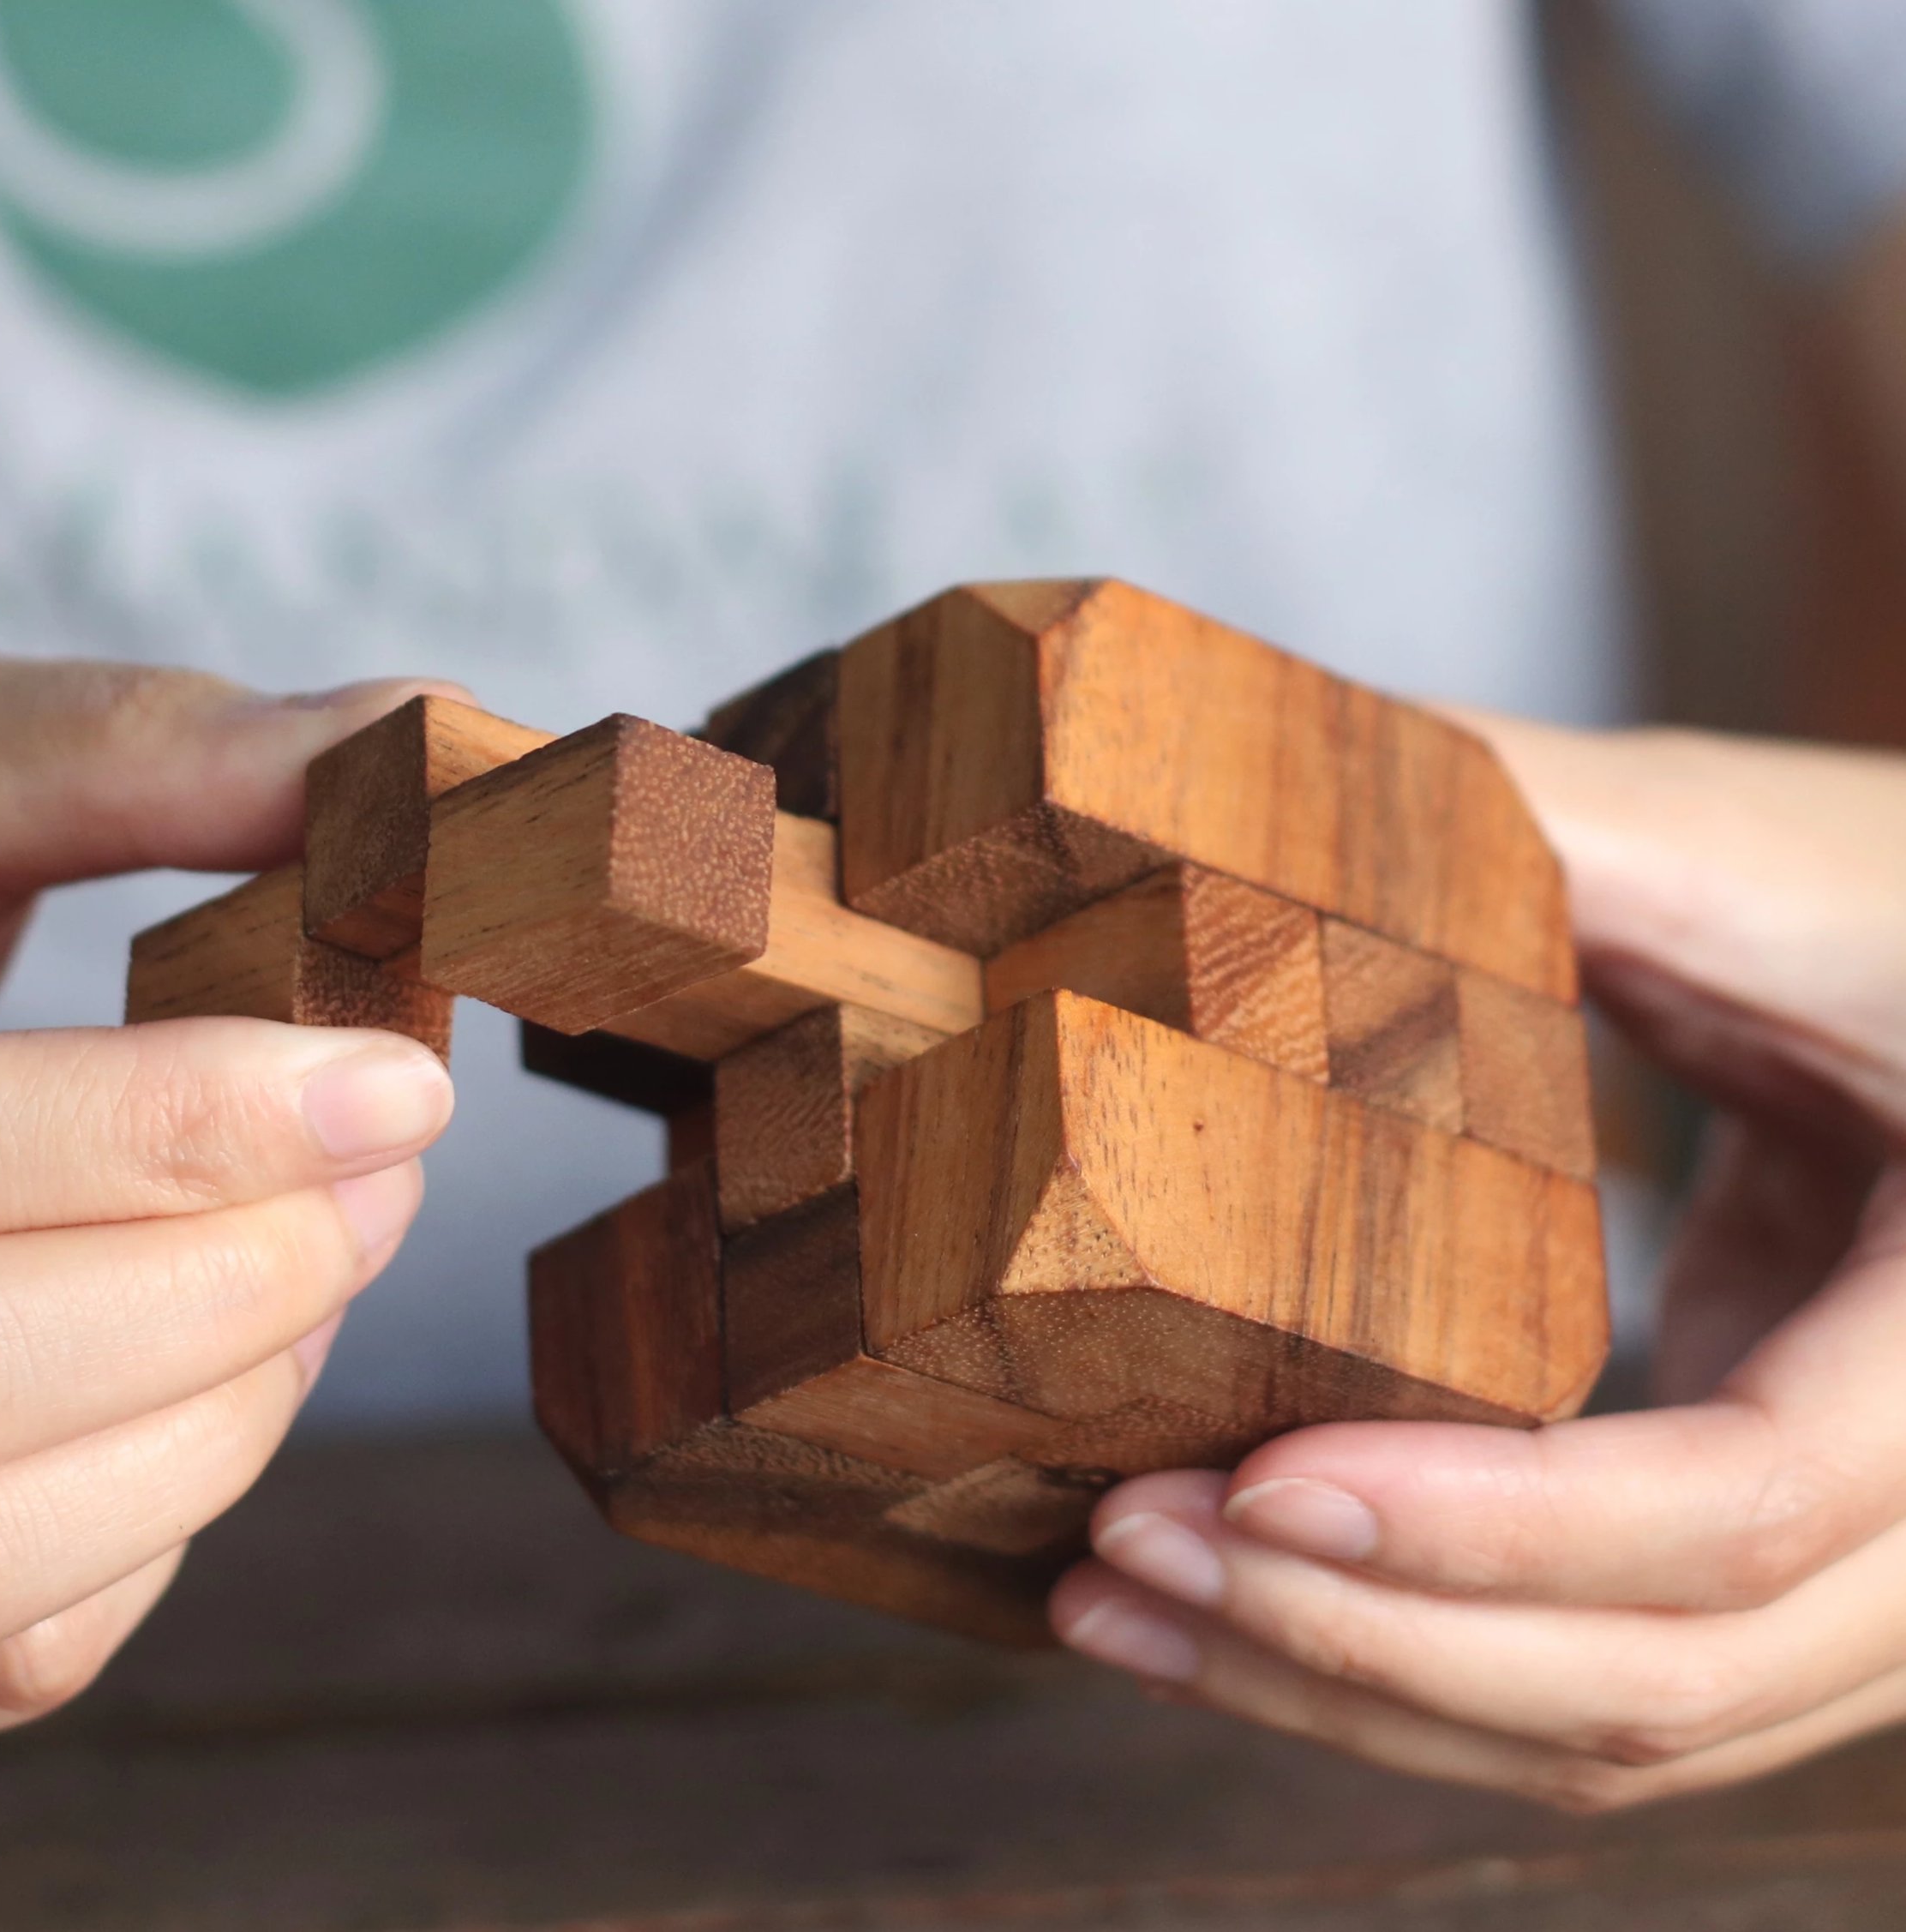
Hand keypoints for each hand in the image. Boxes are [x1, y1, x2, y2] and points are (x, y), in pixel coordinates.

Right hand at [0, 651, 465, 1734]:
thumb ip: (129, 754)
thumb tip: (404, 734)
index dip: (201, 1126)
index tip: (403, 1082)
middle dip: (253, 1265)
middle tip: (387, 1159)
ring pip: (15, 1555)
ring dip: (234, 1400)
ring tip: (319, 1251)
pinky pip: (24, 1640)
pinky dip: (160, 1511)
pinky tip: (206, 1367)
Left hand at [1051, 721, 1905, 1811]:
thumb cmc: (1893, 904)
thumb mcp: (1740, 857)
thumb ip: (1521, 830)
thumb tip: (1217, 776)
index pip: (1747, 1506)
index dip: (1495, 1527)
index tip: (1253, 1477)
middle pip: (1664, 1677)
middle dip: (1364, 1639)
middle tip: (1121, 1548)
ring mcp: (1877, 1566)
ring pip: (1622, 1724)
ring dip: (1352, 1689)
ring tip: (1116, 1600)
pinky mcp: (1774, 1560)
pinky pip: (1601, 1681)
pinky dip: (1412, 1672)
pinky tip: (1234, 1602)